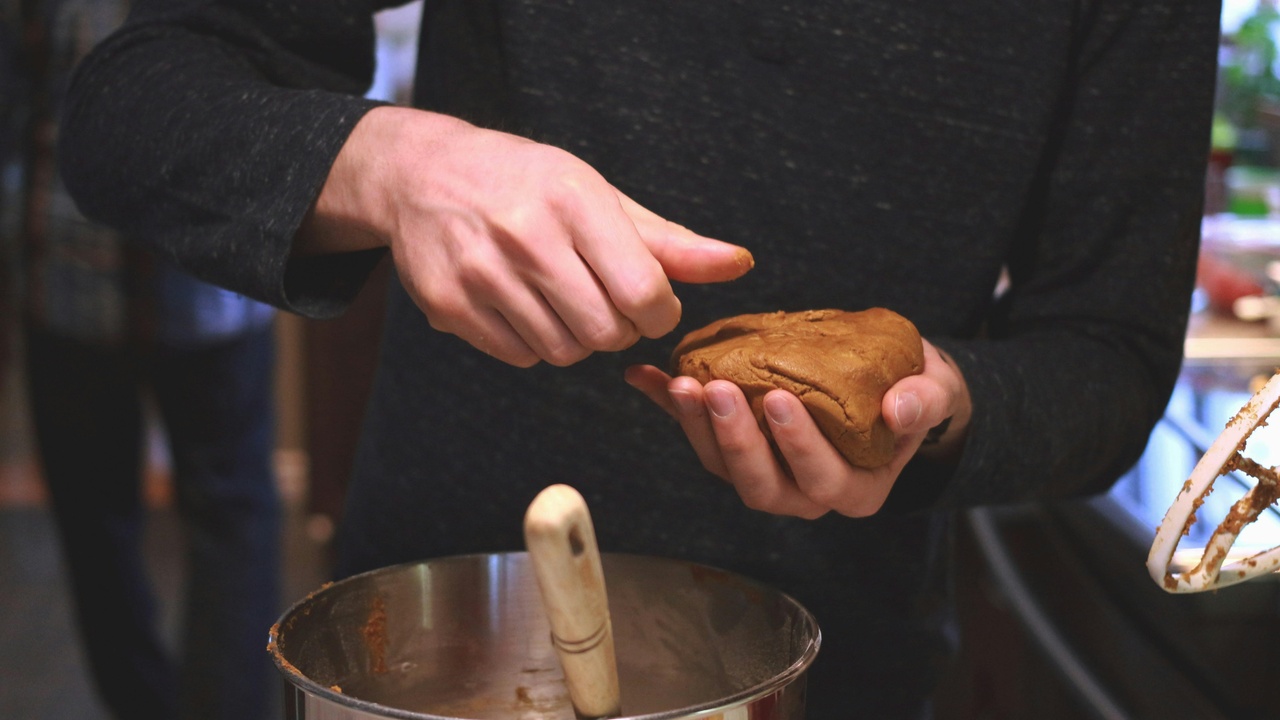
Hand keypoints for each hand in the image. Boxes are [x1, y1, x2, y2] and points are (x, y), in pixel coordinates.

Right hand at [296, 107, 753, 366]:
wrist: (422, 175)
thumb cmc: (527, 184)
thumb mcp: (600, 195)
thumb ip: (669, 241)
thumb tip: (739, 264)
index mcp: (573, 200)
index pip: (644, 292)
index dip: (659, 312)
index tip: (649, 301)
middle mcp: (525, 236)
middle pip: (606, 332)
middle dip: (619, 328)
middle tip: (604, 300)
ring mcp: (481, 273)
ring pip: (564, 352)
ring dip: (576, 338)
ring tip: (560, 298)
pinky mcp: (448, 306)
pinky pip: (521, 357)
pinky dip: (533, 343)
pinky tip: (522, 305)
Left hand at [624, 339, 970, 517]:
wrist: (887, 382)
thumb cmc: (912, 390)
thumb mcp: (936, 390)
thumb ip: (924, 400)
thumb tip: (898, 409)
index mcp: (854, 488)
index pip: (822, 479)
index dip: (797, 446)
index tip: (778, 400)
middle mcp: (803, 493)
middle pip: (761, 485)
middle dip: (736, 441)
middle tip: (719, 390)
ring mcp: (764, 472)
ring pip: (722, 465)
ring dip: (696, 427)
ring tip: (681, 383)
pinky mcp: (734, 445)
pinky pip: (698, 432)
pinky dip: (669, 406)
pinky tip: (644, 377)